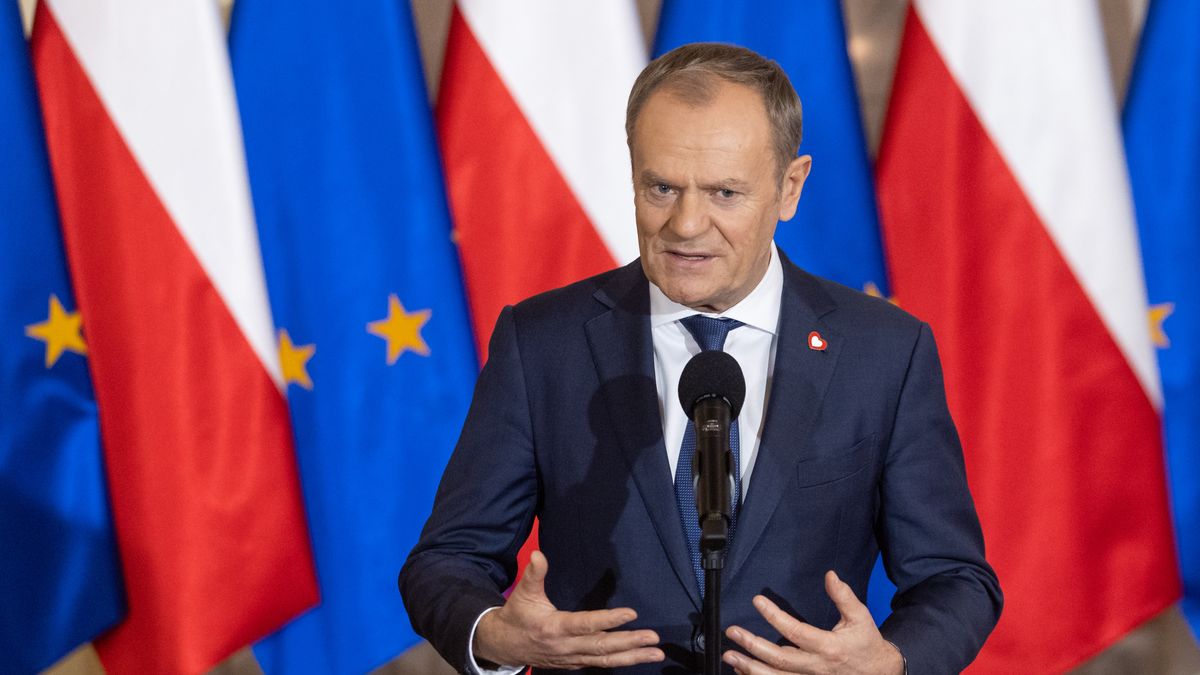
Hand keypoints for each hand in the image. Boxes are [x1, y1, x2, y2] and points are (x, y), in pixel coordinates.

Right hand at [473, 550, 664, 669]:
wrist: (503, 646)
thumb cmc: (517, 616)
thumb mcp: (523, 594)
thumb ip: (533, 574)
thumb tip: (537, 554)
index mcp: (555, 628)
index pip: (586, 624)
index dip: (609, 620)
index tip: (632, 614)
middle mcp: (566, 646)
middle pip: (602, 647)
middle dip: (630, 643)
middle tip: (654, 638)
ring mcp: (571, 658)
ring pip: (605, 659)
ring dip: (632, 656)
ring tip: (656, 653)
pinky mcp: (574, 663)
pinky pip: (600, 663)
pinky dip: (620, 661)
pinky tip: (637, 657)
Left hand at [722, 571, 902, 674]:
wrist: (880, 673)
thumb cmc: (867, 644)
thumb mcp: (860, 617)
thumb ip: (844, 597)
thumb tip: (830, 575)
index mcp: (828, 647)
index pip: (795, 631)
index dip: (774, 616)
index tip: (757, 601)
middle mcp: (816, 666)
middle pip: (780, 659)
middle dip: (753, 647)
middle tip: (732, 632)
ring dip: (750, 668)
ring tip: (729, 656)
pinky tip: (743, 671)